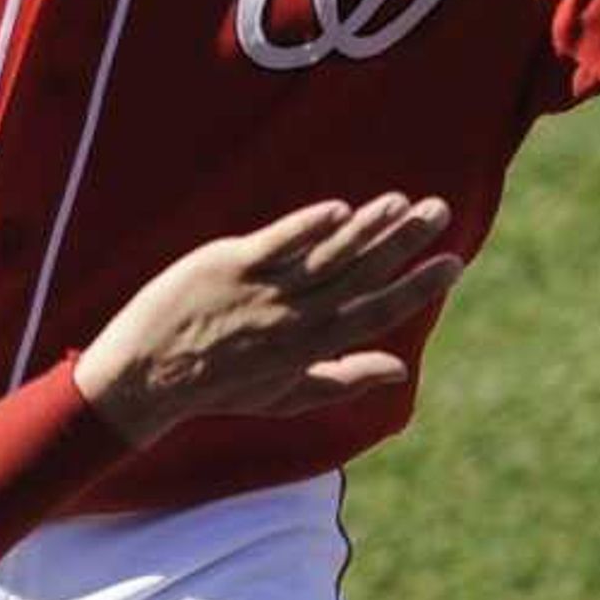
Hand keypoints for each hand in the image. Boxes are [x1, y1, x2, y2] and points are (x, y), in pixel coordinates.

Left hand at [74, 196, 464, 442]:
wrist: (146, 378)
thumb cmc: (218, 388)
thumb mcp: (287, 396)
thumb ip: (345, 379)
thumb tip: (399, 369)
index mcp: (311, 347)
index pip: (376, 312)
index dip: (418, 287)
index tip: (453, 261)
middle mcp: (294, 318)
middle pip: (360, 275)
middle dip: (404, 243)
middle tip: (439, 210)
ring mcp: (262, 291)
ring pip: (326, 255)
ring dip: (367, 228)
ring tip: (402, 202)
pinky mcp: (229, 266)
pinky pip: (276, 244)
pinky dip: (307, 227)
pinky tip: (339, 209)